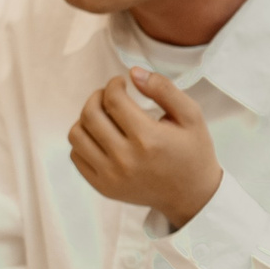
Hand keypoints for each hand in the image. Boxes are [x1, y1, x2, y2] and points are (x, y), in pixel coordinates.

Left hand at [67, 68, 222, 226]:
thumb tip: (133, 72)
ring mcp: (111, 176)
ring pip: (77, 134)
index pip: (113, 99)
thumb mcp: (191, 116)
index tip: (122, 83)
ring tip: (103, 114)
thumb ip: (164, 89)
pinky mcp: (103, 187)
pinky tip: (101, 136)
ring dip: (86, 117)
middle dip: (97, 96)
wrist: (190, 196)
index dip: (114, 84)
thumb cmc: (192, 152)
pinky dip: (84, 140)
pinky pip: (76, 156)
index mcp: (148, 139)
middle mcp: (125, 159)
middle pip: (90, 114)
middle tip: (109, 95)